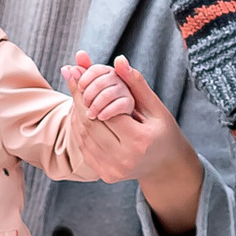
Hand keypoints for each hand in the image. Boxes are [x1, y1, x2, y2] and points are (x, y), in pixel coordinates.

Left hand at [63, 53, 181, 186]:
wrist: (165, 166)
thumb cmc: (163, 132)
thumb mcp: (155, 108)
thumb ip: (136, 85)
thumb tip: (119, 60)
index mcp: (140, 141)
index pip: (106, 111)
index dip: (89, 89)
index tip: (77, 70)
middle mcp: (125, 159)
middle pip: (91, 123)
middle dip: (78, 97)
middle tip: (70, 75)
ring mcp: (113, 170)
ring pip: (84, 136)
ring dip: (75, 111)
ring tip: (73, 90)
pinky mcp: (105, 175)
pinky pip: (84, 148)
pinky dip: (78, 128)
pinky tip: (78, 112)